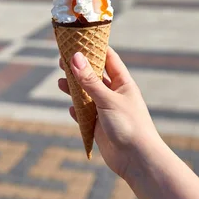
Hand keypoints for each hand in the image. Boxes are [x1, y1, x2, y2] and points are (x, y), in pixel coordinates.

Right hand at [58, 47, 159, 179]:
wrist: (138, 161)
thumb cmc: (129, 125)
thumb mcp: (107, 99)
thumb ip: (90, 80)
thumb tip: (75, 56)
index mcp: (123, 83)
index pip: (108, 58)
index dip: (95, 47)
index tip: (79, 37)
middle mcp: (115, 94)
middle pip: (94, 76)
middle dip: (79, 68)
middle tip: (61, 59)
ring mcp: (107, 111)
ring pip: (87, 95)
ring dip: (74, 89)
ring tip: (60, 82)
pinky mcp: (100, 127)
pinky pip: (85, 116)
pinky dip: (77, 111)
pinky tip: (71, 109)